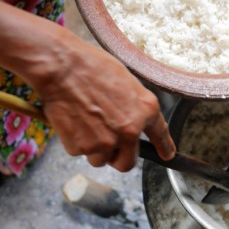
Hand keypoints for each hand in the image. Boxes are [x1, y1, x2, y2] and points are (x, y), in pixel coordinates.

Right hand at [31, 31, 175, 171]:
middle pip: (126, 163)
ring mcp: (106, 142)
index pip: (160, 135)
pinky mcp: (82, 147)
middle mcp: (129, 131)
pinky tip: (73, 120)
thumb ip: (133, 104)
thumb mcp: (125, 80)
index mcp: (145, 110)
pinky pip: (80, 151)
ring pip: (100, 159)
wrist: (62, 67)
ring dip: (94, 148)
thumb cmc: (91, 66)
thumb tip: (132, 118)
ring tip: (85, 122)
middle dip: (117, 156)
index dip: (164, 147)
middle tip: (106, 141)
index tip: (167, 155)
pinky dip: (75, 141)